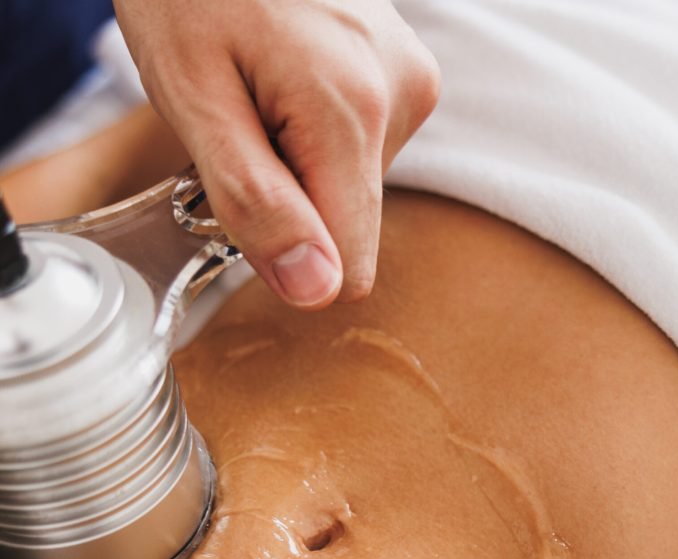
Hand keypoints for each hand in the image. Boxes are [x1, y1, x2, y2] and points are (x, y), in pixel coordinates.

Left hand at [113, 0, 439, 308]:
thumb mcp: (196, 101)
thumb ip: (258, 204)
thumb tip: (317, 292)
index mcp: (353, 111)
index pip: (350, 264)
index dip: (289, 255)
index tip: (244, 202)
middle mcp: (404, 96)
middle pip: (347, 224)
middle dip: (288, 198)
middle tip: (241, 126)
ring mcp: (410, 81)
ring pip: (353, 188)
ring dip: (298, 163)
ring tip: (259, 92)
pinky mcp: (404, 76)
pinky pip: (361, 149)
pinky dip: (315, 135)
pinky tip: (286, 81)